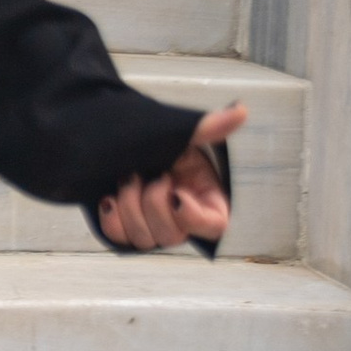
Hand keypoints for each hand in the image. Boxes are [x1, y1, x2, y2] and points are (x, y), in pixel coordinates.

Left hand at [97, 103, 244, 251]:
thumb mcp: (183, 133)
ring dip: (131, 206)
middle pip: (172, 236)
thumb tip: (240, 110)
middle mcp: (181, 219)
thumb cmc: (158, 140)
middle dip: (154, 202)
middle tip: (152, 174)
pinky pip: (120, 238)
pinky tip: (110, 197)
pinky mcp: (128, 228)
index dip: (192, 216)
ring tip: (129, 177)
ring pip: (144, 240)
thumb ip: (209, 127)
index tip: (176, 193)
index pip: (214, 227)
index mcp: (206, 200)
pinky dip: (113, 218)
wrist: (123, 140)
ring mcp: (154, 226)